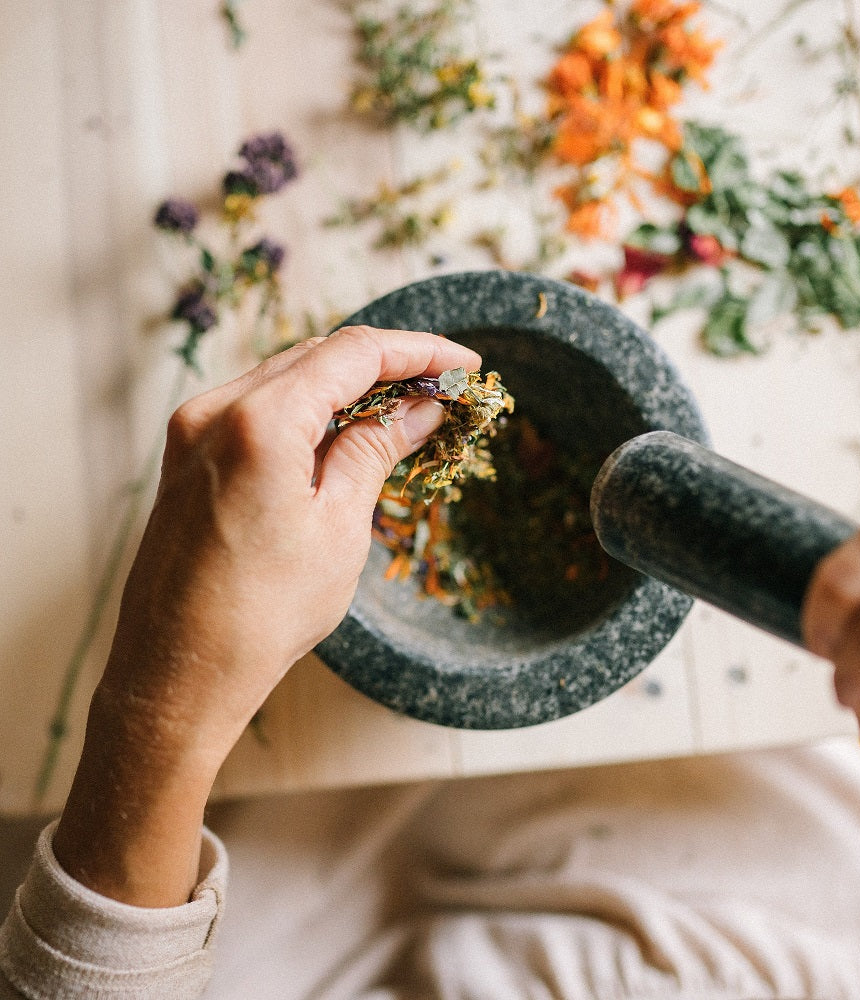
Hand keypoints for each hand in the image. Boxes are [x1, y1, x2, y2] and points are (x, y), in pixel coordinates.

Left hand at [52, 326, 480, 904]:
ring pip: (287, 378)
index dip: (417, 351)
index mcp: (259, 422)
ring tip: (403, 411)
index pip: (353, 354)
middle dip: (385, 366)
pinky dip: (308, 410)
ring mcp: (193, 432)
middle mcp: (215, 411)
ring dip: (348, 387)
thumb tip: (418, 410)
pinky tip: (345, 433)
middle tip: (441, 388)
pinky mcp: (187, 457)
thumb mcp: (338, 526)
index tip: (463, 362)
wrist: (181, 675)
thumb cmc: (262, 614)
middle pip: (317, 356)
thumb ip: (375, 450)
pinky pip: (258, 408)